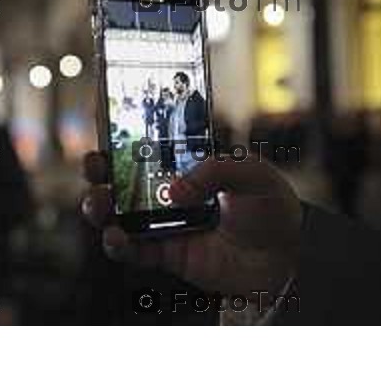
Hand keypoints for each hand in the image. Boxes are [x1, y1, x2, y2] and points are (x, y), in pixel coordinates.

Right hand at [82, 152, 301, 297]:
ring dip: (99, 206)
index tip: (103, 121)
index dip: (121, 134)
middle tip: (94, 164)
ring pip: (117, 212)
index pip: (145, 144)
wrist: (285, 259)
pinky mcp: (165, 253)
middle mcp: (167, 191)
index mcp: (184, 164)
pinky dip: (118, 244)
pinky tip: (116, 237)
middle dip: (99, 169)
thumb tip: (175, 192)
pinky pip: (133, 250)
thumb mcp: (252, 174)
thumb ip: (215, 172)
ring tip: (99, 203)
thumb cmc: (270, 207)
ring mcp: (163, 222)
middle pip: (121, 177)